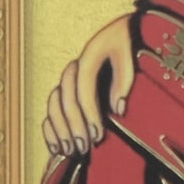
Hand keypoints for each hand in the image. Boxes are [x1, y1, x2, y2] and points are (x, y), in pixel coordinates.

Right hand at [43, 15, 136, 156]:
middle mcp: (75, 68)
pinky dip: (51, 129)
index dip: (89, 112)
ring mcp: (69, 80)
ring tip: (72, 151)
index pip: (83, 87)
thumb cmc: (132, 43)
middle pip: (65, 98)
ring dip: (60, 129)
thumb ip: (125, 79)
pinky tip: (57, 148)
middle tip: (85, 146)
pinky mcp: (68, 91)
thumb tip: (117, 110)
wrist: (128, 32)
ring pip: (54, 104)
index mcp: (90, 56)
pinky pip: (51, 110)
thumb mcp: (132, 54)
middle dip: (74, 125)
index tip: (99, 135)